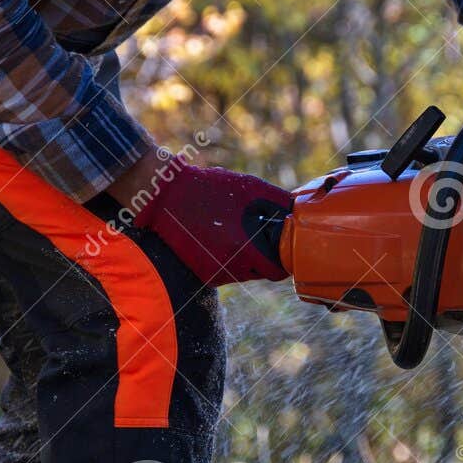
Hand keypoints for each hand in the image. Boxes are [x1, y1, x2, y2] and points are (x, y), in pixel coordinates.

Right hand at [123, 153, 293, 286]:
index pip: (276, 271)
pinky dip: (229, 261)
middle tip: (261, 239)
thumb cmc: (210, 187)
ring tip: (237, 235)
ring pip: (244, 275)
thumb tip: (297, 214)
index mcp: (243, 248)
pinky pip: (226, 274)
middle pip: (261, 273)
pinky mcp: (202, 274)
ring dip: (247, 260)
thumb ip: (277, 202)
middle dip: (266, 258)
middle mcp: (229, 266)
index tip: (284, 249)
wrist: (165, 195)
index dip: (284, 260)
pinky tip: (221, 242)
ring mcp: (214, 273)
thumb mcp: (249, 187)